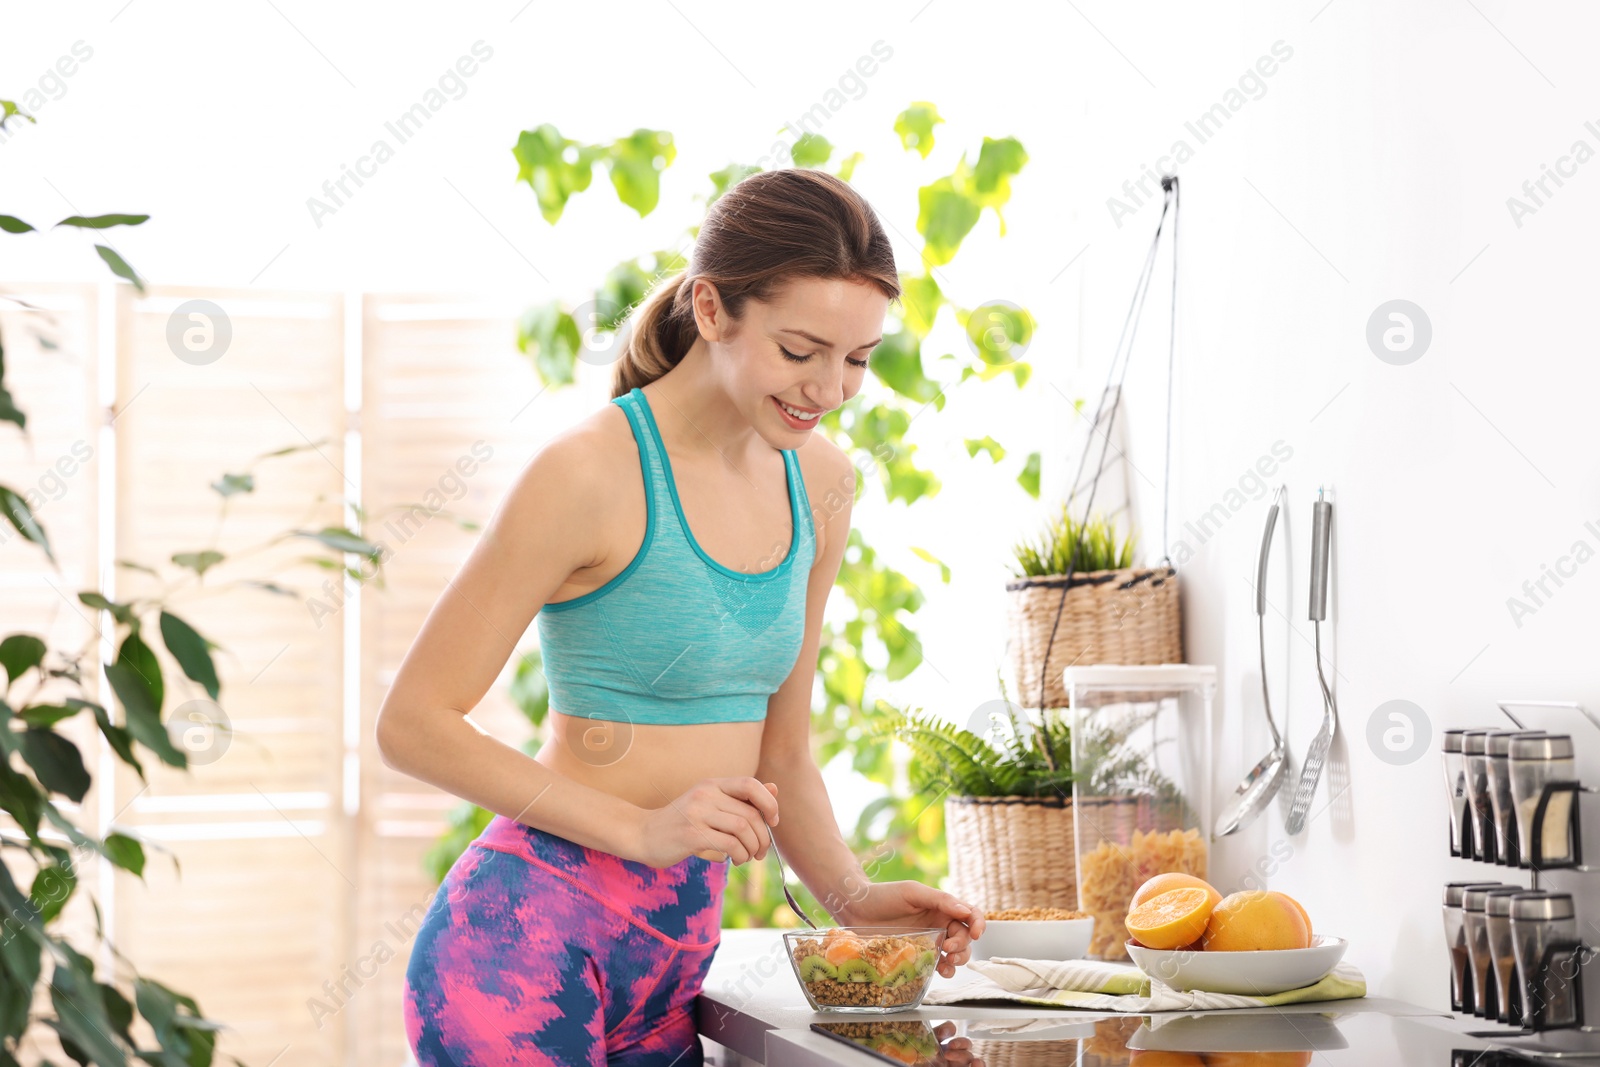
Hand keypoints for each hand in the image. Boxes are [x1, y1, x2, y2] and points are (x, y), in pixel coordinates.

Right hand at [633, 777, 779, 868]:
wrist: (642, 834)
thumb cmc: (681, 823)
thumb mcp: (711, 805)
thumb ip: (740, 799)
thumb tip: (775, 789)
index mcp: (712, 784)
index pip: (751, 784)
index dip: (769, 803)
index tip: (773, 822)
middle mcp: (705, 794)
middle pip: (751, 813)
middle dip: (763, 837)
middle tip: (761, 852)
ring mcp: (697, 813)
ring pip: (743, 829)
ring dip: (753, 848)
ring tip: (748, 857)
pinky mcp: (691, 834)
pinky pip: (729, 844)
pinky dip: (740, 855)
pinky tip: (736, 860)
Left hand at [836, 881, 984, 978]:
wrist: (856, 909)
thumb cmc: (883, 895)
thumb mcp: (912, 892)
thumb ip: (940, 900)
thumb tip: (965, 911)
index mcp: (941, 906)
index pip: (969, 915)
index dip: (977, 924)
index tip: (975, 933)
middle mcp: (938, 924)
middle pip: (965, 937)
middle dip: (965, 945)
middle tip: (951, 948)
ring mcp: (929, 940)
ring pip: (955, 953)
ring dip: (959, 959)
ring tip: (950, 961)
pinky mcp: (917, 955)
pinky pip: (937, 964)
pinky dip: (945, 969)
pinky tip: (943, 970)